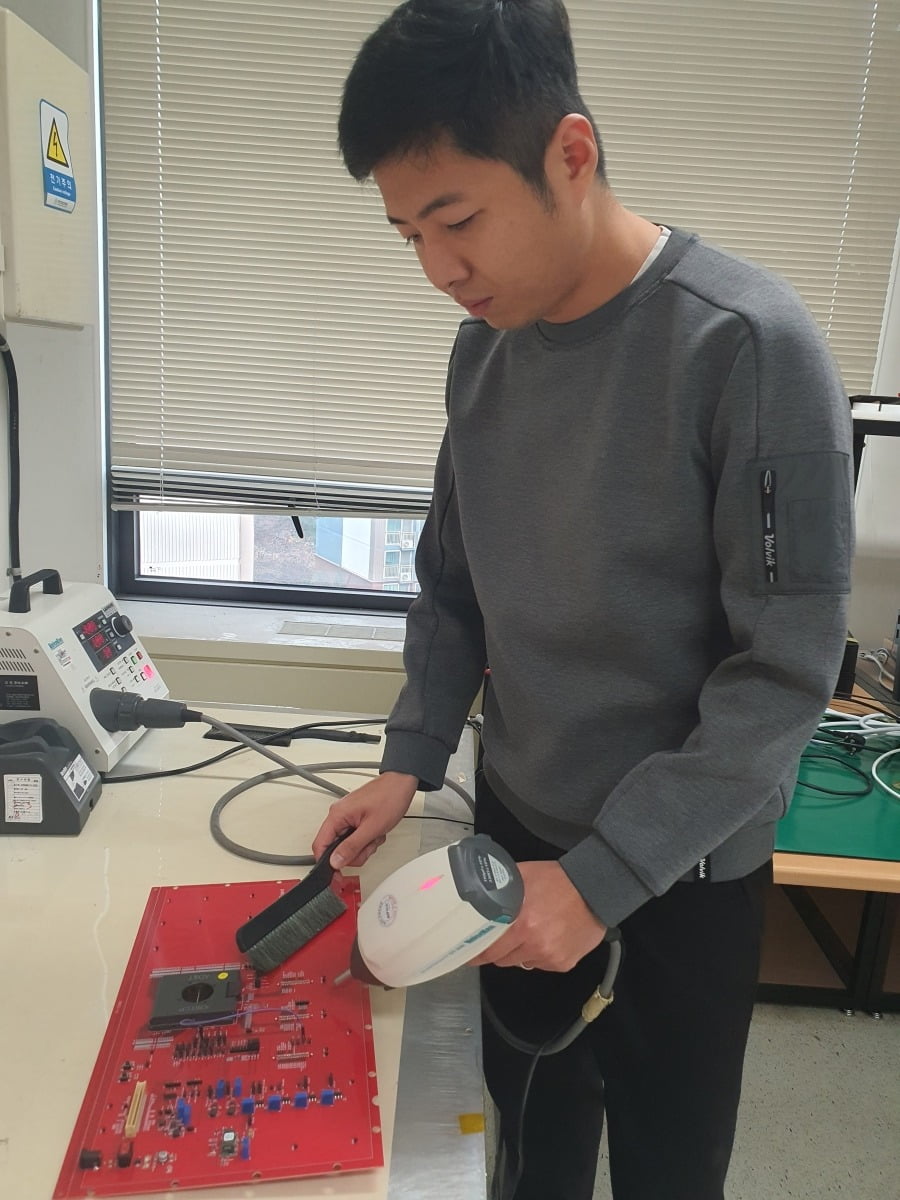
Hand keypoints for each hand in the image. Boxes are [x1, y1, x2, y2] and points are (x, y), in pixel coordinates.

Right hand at [311, 771, 417, 868]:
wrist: (401, 783)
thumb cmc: (389, 798)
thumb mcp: (371, 828)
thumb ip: (352, 847)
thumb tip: (335, 862)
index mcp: (337, 815)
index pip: (320, 845)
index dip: (327, 863)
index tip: (336, 876)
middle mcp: (338, 815)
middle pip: (336, 848)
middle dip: (355, 852)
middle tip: (369, 846)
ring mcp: (347, 816)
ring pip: (348, 845)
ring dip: (364, 846)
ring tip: (375, 835)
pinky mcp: (356, 818)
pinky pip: (355, 837)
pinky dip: (368, 839)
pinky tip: (376, 832)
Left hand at [469, 860, 606, 972]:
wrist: (595, 890)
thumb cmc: (559, 881)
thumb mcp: (522, 876)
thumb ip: (500, 888)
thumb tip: (479, 892)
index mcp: (520, 922)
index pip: (487, 950)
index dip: (477, 952)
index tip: (470, 953)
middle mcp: (535, 943)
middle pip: (501, 960)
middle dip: (498, 950)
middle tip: (503, 935)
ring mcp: (549, 956)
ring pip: (520, 962)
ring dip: (520, 951)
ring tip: (531, 931)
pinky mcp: (563, 963)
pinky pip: (541, 964)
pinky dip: (540, 954)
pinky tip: (547, 936)